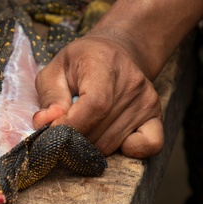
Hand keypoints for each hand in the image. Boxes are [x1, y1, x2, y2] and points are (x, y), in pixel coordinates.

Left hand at [33, 0, 202, 157]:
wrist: (117, 52)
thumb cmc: (81, 62)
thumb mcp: (56, 69)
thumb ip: (49, 97)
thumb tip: (46, 123)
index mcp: (104, 63)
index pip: (95, 105)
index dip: (71, 126)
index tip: (52, 132)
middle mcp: (132, 83)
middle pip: (101, 131)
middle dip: (73, 140)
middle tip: (62, 132)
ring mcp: (147, 100)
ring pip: (112, 144)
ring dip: (90, 147)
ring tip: (84, 128)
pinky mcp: (156, 115)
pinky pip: (149, 146)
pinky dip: (127, 152)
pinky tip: (112, 139)